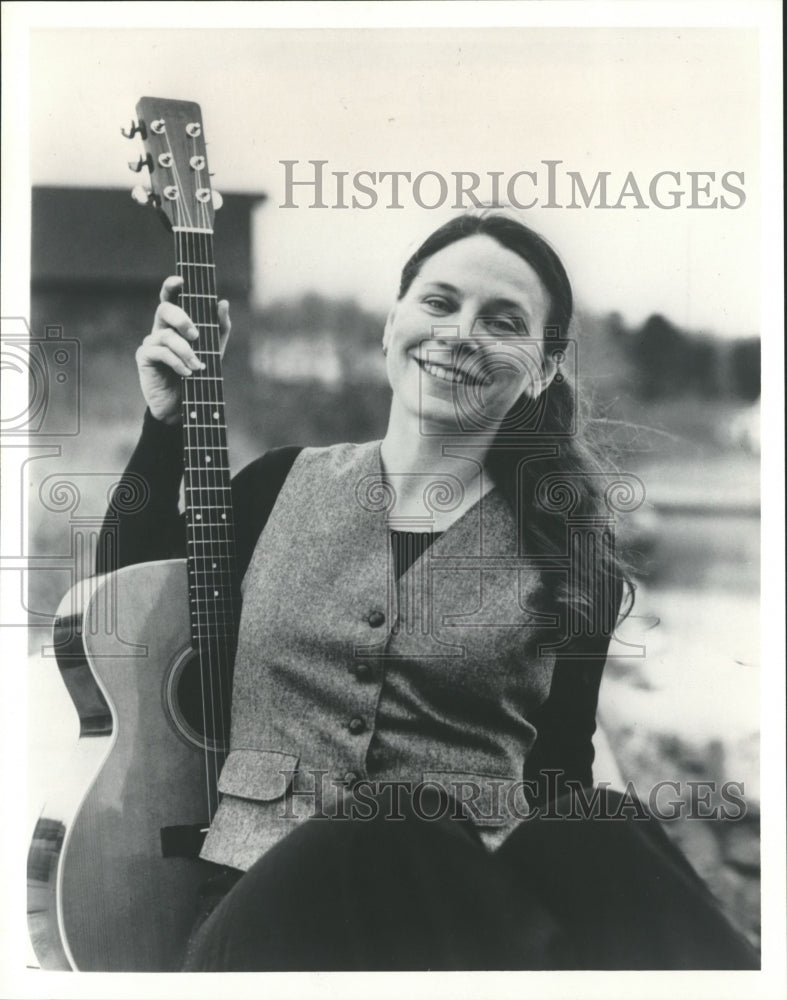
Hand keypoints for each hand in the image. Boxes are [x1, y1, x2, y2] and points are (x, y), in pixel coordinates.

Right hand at [136, 276, 231, 424]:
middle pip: (165, 309)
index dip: (172, 286)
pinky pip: (161, 352)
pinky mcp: (144, 357)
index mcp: (176, 323)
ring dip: (186, 351)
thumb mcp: (215, 349)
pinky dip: (177, 362)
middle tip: (196, 334)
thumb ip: (220, 326)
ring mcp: (151, 342)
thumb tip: (222, 302)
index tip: (181, 280)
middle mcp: (161, 328)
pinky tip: (187, 373)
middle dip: (182, 318)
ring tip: (198, 367)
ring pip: (167, 335)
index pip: (171, 298)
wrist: (185, 407)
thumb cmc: (199, 374)